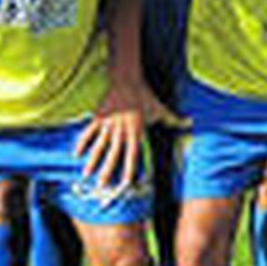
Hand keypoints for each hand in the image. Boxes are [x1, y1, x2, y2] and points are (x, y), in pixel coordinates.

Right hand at [75, 78, 175, 204]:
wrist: (127, 80)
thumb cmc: (145, 96)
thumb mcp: (161, 109)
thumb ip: (174, 119)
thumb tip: (190, 122)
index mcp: (136, 131)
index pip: (132, 154)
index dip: (129, 169)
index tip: (126, 182)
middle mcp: (121, 131)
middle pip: (113, 155)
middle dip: (107, 171)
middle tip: (102, 186)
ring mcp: (108, 125)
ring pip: (99, 146)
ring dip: (93, 161)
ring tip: (86, 174)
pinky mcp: (98, 118)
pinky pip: (89, 133)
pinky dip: (82, 143)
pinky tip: (76, 154)